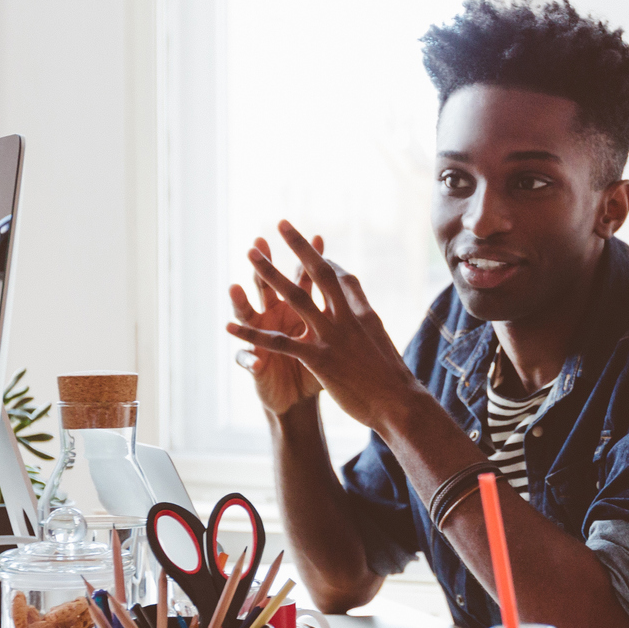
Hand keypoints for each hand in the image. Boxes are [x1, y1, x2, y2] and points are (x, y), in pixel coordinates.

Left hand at [226, 220, 427, 431]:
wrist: (400, 404)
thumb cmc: (394, 380)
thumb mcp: (382, 344)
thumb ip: (368, 327)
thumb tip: (368, 319)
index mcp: (364, 313)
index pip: (343, 279)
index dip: (326, 262)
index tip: (314, 250)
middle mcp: (348, 317)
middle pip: (319, 273)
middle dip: (299, 247)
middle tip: (280, 224)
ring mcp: (332, 336)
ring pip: (296, 297)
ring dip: (269, 273)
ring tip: (250, 253)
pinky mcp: (319, 359)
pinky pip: (279, 343)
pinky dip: (251, 335)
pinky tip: (229, 327)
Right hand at [229, 232, 323, 416]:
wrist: (299, 399)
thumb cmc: (318, 365)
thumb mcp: (330, 336)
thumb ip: (335, 309)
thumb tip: (349, 278)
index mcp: (297, 309)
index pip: (304, 278)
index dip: (310, 259)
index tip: (319, 236)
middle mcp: (276, 318)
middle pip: (269, 287)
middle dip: (266, 266)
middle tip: (258, 242)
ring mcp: (261, 339)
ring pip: (247, 316)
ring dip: (240, 302)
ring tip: (234, 288)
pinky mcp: (254, 365)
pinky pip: (246, 360)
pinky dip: (248, 358)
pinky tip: (253, 358)